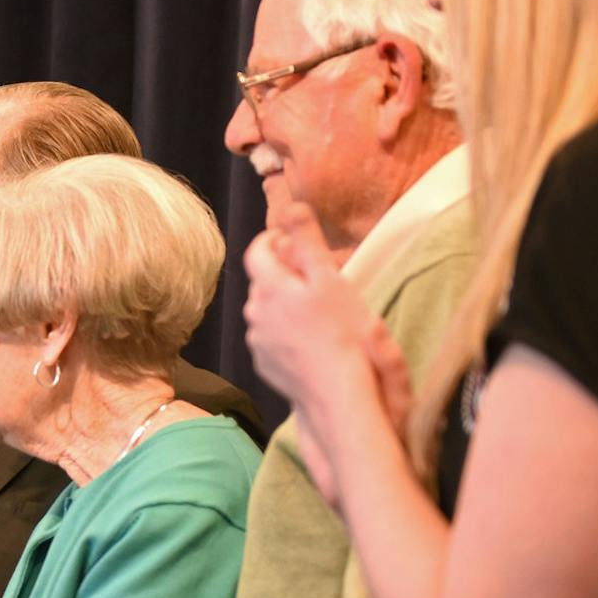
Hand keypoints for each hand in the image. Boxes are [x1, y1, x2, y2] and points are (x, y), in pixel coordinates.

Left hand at [242, 202, 382, 415]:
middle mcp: (255, 312)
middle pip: (262, 280)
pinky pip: (270, 336)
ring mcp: (257, 341)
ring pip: (266, 309)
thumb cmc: (342, 332)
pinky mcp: (264, 364)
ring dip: (284, 302)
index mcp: (269, 287)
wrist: (337, 393)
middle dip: (283, 271)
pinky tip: (311, 337)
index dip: (272, 239)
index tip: (291, 239)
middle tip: (314, 274)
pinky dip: (285, 330)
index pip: (256, 251)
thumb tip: (291, 205)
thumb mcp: (329, 279)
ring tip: (316, 307)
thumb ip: (307, 241)